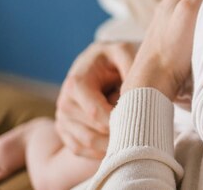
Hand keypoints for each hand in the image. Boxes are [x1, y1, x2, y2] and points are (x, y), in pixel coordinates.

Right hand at [55, 41, 136, 158]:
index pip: (94, 112)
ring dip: (110, 145)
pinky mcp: (65, 130)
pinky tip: (119, 145)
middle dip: (117, 134)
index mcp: (76, 83)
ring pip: (86, 143)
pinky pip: (80, 149)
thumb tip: (136, 88)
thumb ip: (130, 64)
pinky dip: (99, 152)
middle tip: (140, 133)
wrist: (97, 63)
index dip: (116, 121)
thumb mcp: (122, 51)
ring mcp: (62, 118)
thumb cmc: (112, 58)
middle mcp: (65, 102)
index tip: (138, 122)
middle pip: (91, 131)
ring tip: (133, 138)